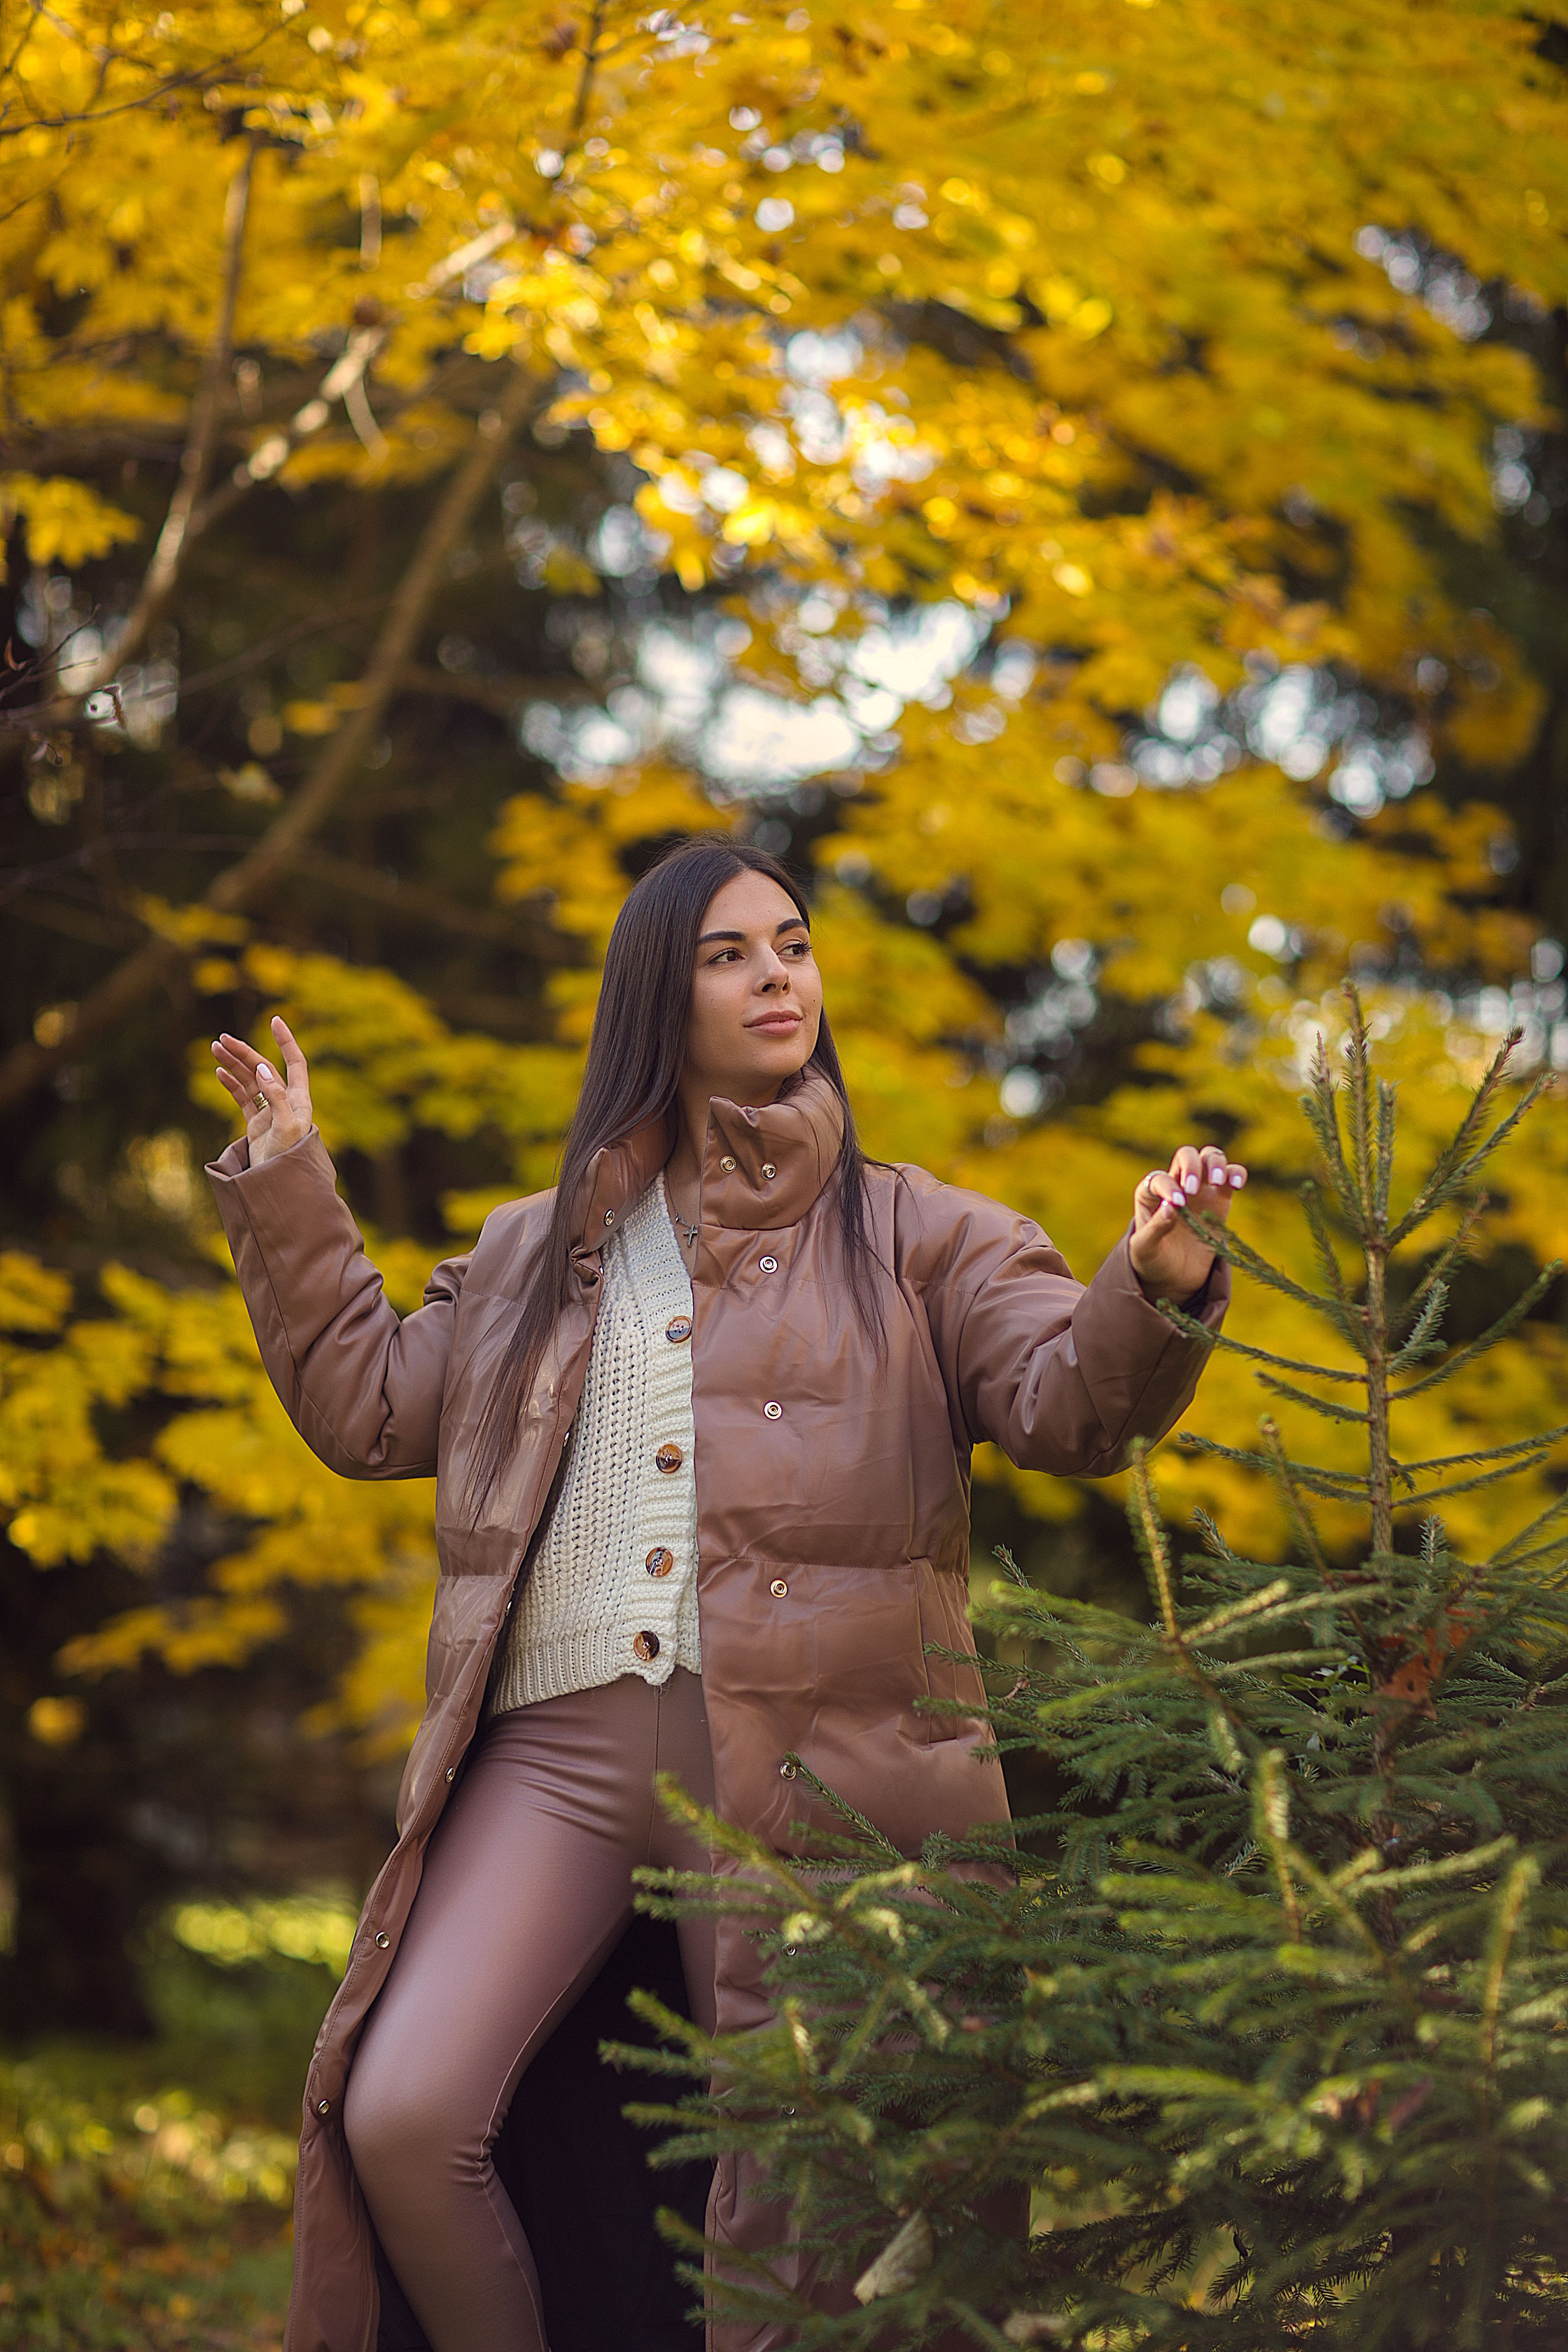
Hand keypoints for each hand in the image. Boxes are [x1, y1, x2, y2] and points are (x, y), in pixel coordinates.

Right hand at [211, 1016, 312, 1167]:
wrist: (281, 1185)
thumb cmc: (290, 1157)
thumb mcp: (287, 1126)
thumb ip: (276, 1097)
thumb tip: (264, 1069)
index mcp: (299, 1099)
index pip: (295, 1062)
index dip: (286, 1041)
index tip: (275, 1020)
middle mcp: (285, 1101)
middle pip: (264, 1068)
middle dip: (244, 1053)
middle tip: (222, 1039)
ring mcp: (269, 1111)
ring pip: (249, 1081)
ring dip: (233, 1065)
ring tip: (215, 1049)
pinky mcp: (256, 1123)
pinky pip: (242, 1098)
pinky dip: (231, 1084)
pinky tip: (220, 1072)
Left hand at [1128, 1144, 1245, 1301]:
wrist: (1174, 1277)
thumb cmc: (1153, 1260)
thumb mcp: (1144, 1249)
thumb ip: (1155, 1228)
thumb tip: (1171, 1208)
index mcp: (1150, 1193)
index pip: (1160, 1178)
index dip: (1169, 1187)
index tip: (1177, 1205)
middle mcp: (1176, 1184)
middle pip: (1186, 1156)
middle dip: (1191, 1166)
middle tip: (1193, 1189)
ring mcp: (1200, 1190)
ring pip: (1210, 1158)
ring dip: (1215, 1163)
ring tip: (1217, 1182)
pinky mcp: (1220, 1200)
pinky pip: (1231, 1176)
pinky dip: (1236, 1173)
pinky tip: (1236, 1184)